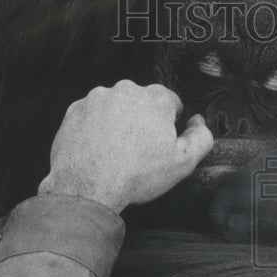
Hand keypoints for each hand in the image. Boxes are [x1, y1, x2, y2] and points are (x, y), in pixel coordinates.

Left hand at [37, 80, 213, 212]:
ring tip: (117, 151)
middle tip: (139, 150)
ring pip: (116, 106)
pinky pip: (92, 114)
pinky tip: (100, 149)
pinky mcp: (75, 109)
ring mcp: (97, 98)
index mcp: (155, 98)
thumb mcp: (183, 162)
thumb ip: (201, 137)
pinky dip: (96, 127)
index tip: (161, 142)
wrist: (88, 187)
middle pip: (142, 102)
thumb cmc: (136, 175)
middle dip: (143, 120)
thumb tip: (198, 122)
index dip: (169, 124)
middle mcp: (126, 90)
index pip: (171, 102)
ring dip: (119, 122)